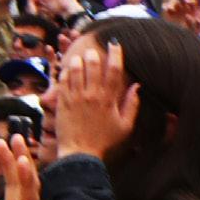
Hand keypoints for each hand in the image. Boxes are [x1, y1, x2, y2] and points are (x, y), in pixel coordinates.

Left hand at [54, 42, 137, 160]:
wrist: (80, 155)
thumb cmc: (104, 142)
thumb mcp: (125, 127)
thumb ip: (132, 105)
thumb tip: (137, 86)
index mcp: (108, 99)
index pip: (114, 70)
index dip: (116, 54)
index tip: (115, 44)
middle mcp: (92, 95)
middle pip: (93, 64)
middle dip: (93, 54)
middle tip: (93, 51)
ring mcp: (75, 97)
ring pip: (75, 69)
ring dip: (77, 60)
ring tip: (79, 58)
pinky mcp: (62, 102)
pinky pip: (62, 80)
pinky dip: (65, 72)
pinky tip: (67, 70)